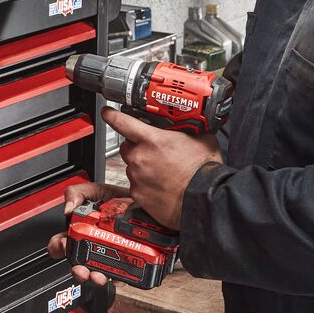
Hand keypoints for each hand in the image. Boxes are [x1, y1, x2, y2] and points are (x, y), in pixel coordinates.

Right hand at [45, 179, 130, 286]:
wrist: (152, 206)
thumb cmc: (124, 200)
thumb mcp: (99, 190)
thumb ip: (78, 193)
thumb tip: (67, 209)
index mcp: (84, 229)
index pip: (64, 241)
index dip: (59, 246)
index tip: (63, 244)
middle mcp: (96, 244)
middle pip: (80, 263)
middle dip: (77, 269)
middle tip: (79, 268)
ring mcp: (112, 256)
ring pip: (98, 273)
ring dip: (95, 277)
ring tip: (98, 275)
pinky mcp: (128, 264)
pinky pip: (121, 277)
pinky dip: (118, 279)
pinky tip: (118, 276)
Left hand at [105, 108, 221, 229]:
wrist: (206, 200)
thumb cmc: (204, 172)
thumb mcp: (200, 138)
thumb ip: (185, 129)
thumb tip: (186, 123)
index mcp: (152, 140)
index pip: (122, 122)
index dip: (112, 115)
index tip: (107, 113)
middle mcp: (140, 158)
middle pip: (127, 147)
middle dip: (137, 148)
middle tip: (156, 154)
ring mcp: (137, 178)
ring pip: (132, 167)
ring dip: (142, 168)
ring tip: (164, 173)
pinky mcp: (138, 196)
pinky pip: (136, 186)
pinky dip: (145, 185)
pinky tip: (161, 186)